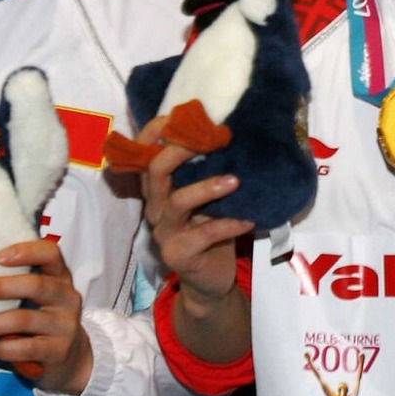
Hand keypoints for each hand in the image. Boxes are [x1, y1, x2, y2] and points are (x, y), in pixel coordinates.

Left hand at [0, 238, 92, 394]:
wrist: (69, 358)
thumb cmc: (41, 320)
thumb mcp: (37, 297)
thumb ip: (15, 284)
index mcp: (60, 277)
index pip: (50, 254)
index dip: (25, 251)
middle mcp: (67, 298)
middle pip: (35, 285)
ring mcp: (65, 326)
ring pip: (24, 319)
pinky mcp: (59, 351)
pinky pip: (26, 348)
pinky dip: (1, 347)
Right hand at [140, 117, 253, 364]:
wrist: (209, 281)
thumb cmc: (210, 230)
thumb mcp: (206, 198)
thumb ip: (207, 171)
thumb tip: (229, 130)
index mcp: (159, 189)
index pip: (145, 153)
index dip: (156, 132)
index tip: (181, 113)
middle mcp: (156, 206)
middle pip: (155, 172)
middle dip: (177, 150)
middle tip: (210, 138)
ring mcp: (165, 232)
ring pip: (178, 202)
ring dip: (207, 188)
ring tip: (235, 180)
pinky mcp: (179, 255)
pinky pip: (204, 236)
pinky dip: (228, 225)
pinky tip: (249, 219)